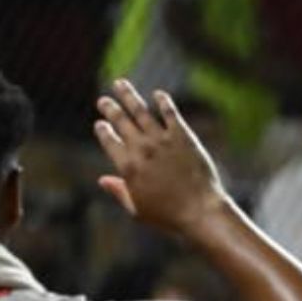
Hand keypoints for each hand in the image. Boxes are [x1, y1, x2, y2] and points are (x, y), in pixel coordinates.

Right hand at [92, 79, 228, 236]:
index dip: (103, 131)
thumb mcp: (137, 210)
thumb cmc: (169, 216)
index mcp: (127, 167)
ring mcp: (162, 141)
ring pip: (140, 111)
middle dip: (110, 108)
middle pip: (120, 121)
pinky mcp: (183, 137)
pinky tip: (158, 94)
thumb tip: (102, 180)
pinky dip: (163, 102)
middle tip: (103, 100)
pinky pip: (170, 113)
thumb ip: (119, 192)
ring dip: (128, 95)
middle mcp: (141, 149)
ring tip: (120, 84)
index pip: (109, 141)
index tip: (100, 124)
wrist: (201, 211)